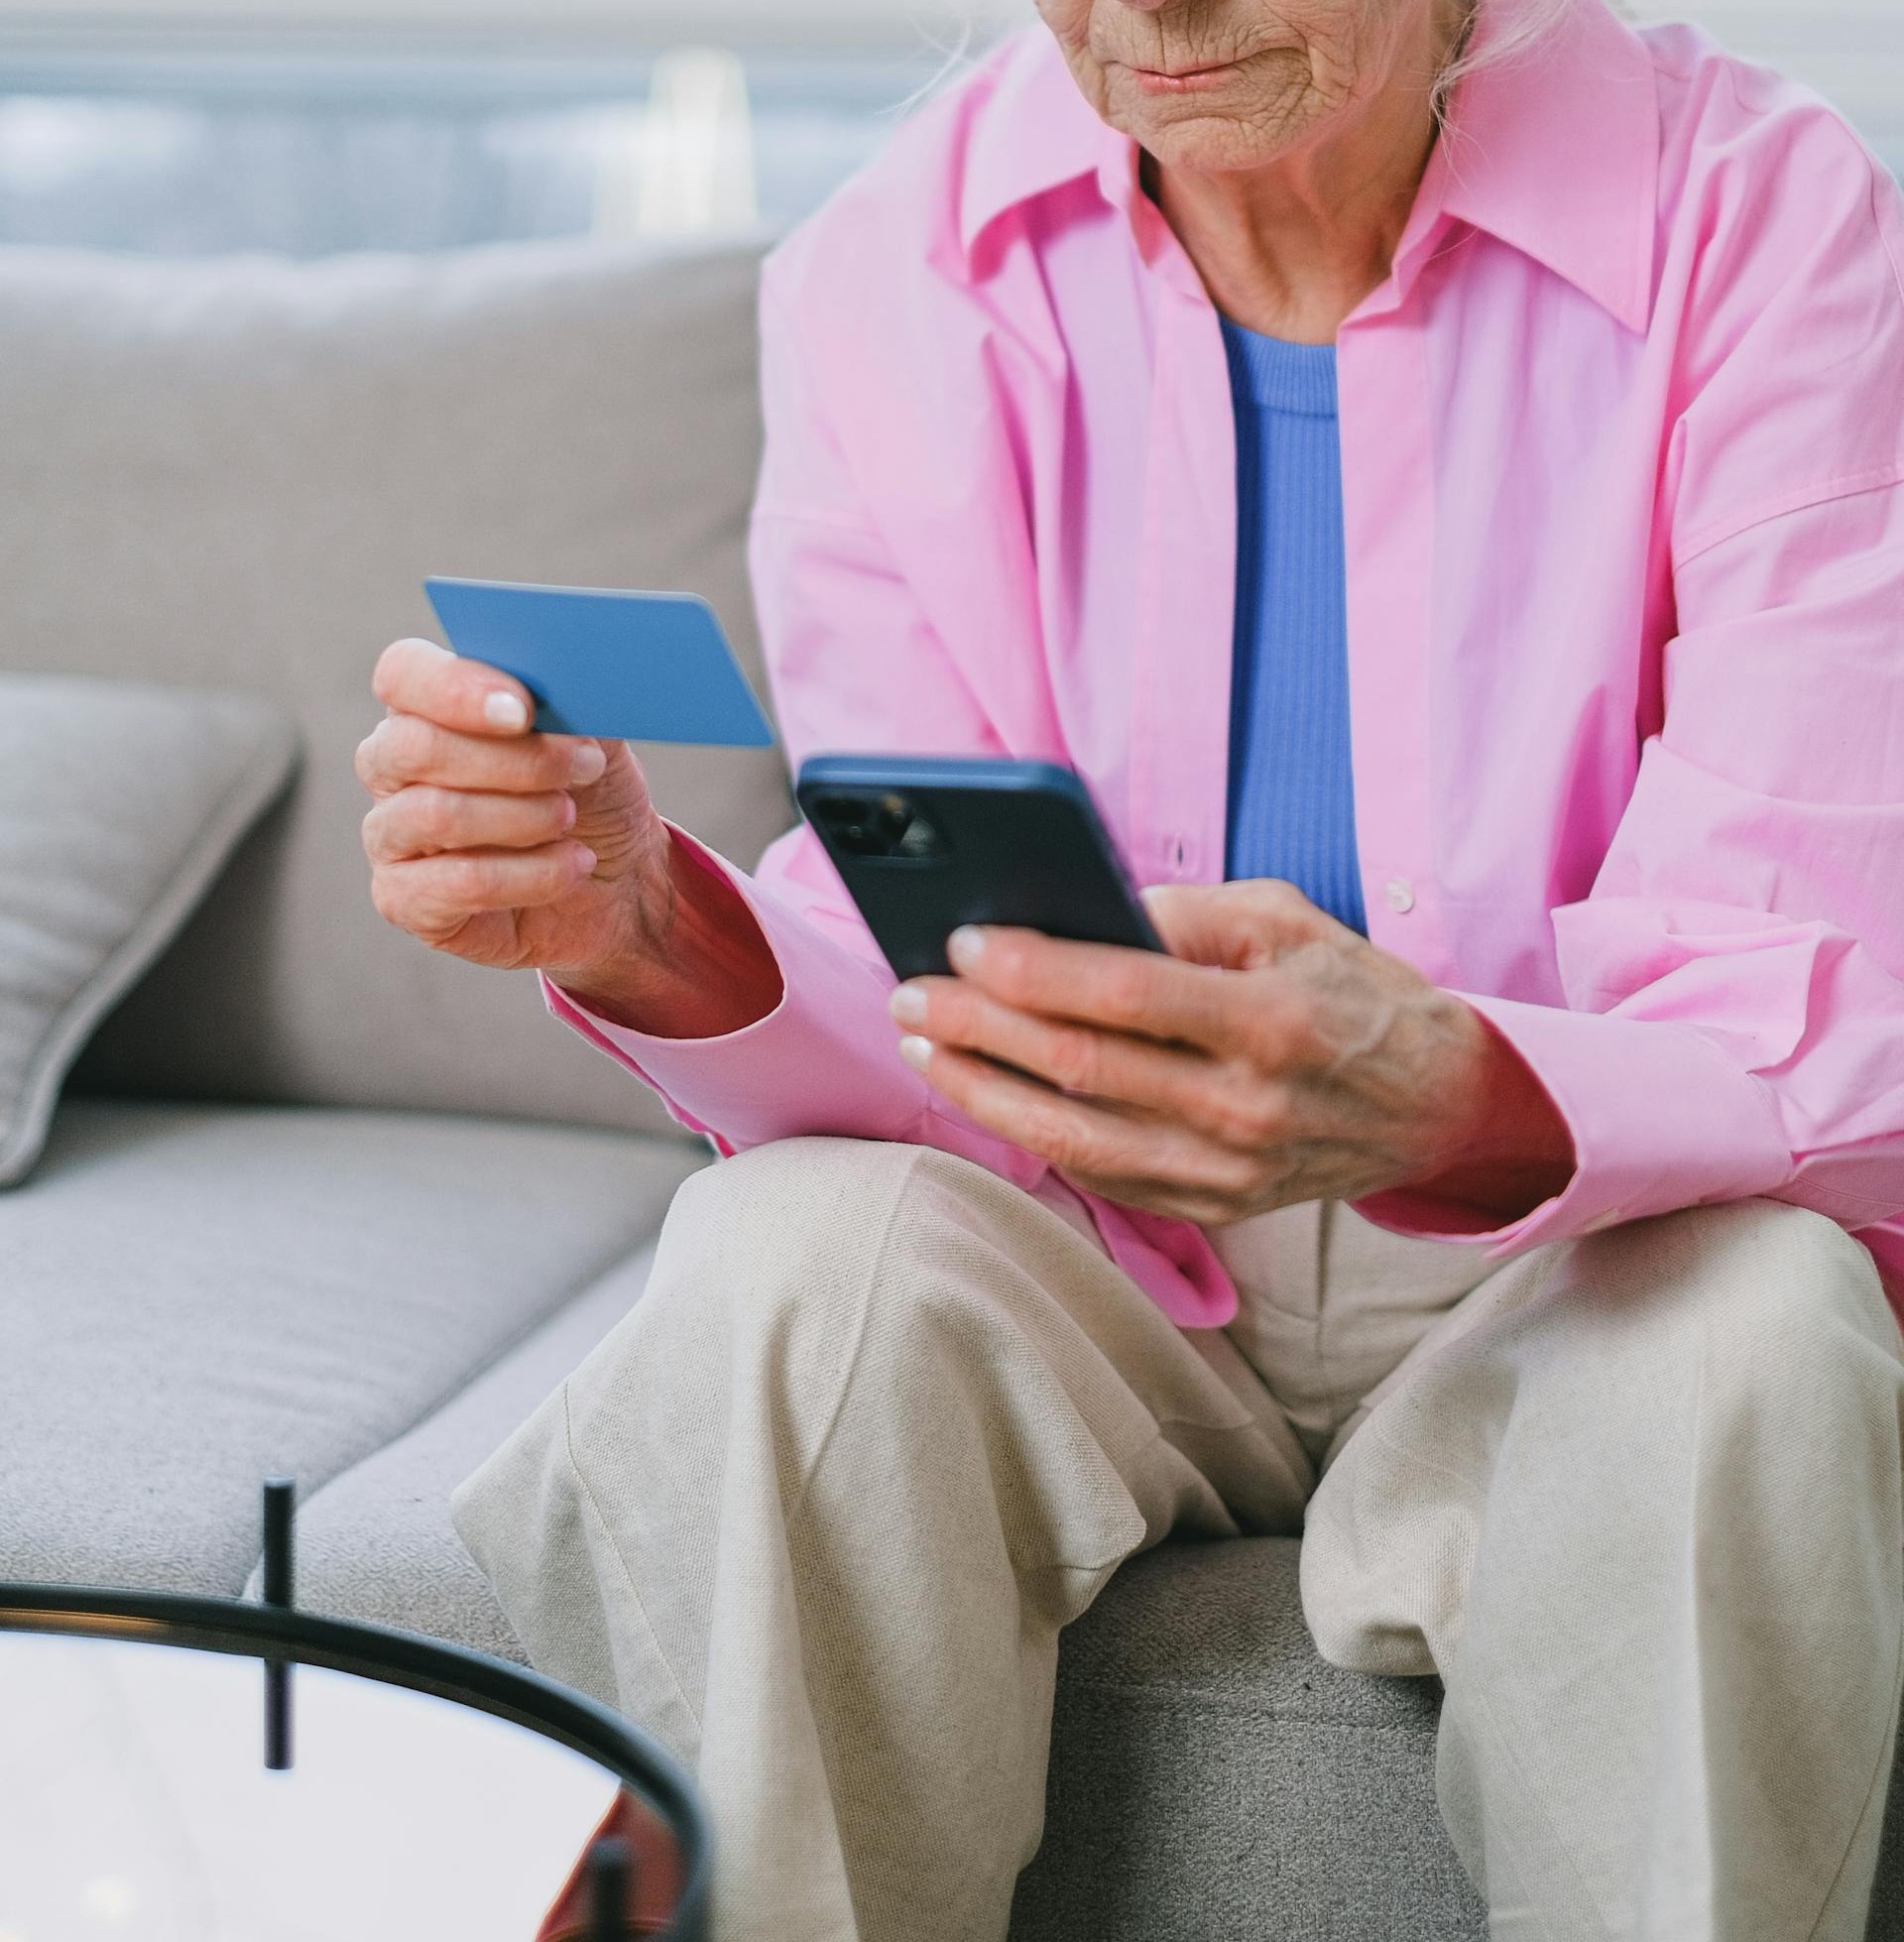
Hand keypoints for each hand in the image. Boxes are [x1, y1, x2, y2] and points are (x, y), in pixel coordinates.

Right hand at [357, 639, 780, 1034]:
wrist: (614, 883)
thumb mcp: (595, 737)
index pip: (405, 674)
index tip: (524, 709)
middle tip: (586, 765)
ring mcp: (390, 835)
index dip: (456, 688)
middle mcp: (392, 766)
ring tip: (574, 818)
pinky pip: (460, 884)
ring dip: (525, 817)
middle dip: (515, 759)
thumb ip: (571, 700)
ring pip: (437, 815)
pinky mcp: (405, 900)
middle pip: (414, 746)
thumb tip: (570, 676)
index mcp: (427, 706)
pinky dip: (532, 874)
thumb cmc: (591, 795)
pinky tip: (574, 865)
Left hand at [886, 880, 1574, 1226]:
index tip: (962, 941)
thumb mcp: (1286, 921)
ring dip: (981, 1093)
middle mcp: (1246, 1108)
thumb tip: (1074, 911)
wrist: (1432, 1106)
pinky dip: (1031, 1137)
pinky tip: (983, 1096)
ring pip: (1074, 1138)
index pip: (1124, 995)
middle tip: (910, 996)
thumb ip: (1183, 913)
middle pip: (1080, 1069)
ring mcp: (1228, 1172)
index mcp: (1270, 1023)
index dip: (1032, 969)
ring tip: (922, 1049)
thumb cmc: (1353, 995)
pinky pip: (1101, 1176)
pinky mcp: (1214, 1209)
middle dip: (978, 1029)